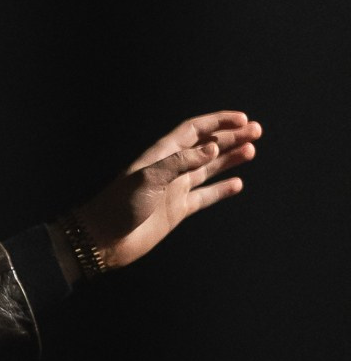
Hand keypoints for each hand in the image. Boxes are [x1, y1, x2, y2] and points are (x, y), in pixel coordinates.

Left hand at [62, 110, 261, 273]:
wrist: (103, 240)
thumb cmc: (119, 206)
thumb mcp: (148, 178)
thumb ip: (180, 162)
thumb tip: (213, 149)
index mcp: (162, 154)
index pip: (195, 130)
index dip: (218, 122)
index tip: (242, 120)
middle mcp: (171, 168)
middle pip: (207, 147)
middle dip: (231, 138)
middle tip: (257, 132)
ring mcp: (175, 189)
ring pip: (209, 169)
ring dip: (230, 159)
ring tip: (251, 151)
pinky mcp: (177, 210)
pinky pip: (204, 196)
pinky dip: (221, 190)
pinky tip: (237, 184)